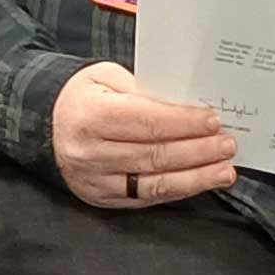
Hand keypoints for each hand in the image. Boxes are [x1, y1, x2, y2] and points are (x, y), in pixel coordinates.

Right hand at [50, 62, 237, 211]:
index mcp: (89, 115)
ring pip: (155, 182)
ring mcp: (95, 179)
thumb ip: (145, 90)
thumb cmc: (83, 96)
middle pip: (155, 154)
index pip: (147, 121)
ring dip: (196, 177)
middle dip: (198, 150)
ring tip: (224, 169)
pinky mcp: (102, 197)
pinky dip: (178, 189)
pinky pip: (147, 197)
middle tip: (227, 144)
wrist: (46, 124)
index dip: (184, 123)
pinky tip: (199, 181)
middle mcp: (89, 151)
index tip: (213, 120)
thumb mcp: (106, 77)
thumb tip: (189, 106)